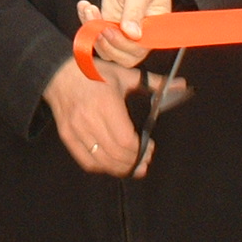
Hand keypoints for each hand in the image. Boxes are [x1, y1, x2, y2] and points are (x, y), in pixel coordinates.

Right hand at [43, 57, 152, 177]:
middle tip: (145, 161)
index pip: (126, 140)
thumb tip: (182, 85)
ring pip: (102, 161)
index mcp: (106, 103)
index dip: (141, 150)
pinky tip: (112, 164)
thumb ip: (154, 83)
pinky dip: (102, 167)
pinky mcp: (67, 136)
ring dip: (120, 168)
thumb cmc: (96, 73)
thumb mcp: (124, 75)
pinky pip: (86, 161)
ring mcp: (76, 129)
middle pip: (116, 153)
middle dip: (134, 162)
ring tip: (133, 167)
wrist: (59, 73)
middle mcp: (90, 118)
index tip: (151, 147)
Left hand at [76, 0, 172, 67]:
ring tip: (89, 9)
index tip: (108, 28)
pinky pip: (96, 35)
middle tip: (95, 20)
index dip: (121, 43)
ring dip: (93, 32)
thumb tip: (132, 34)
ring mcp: (124, 34)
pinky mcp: (110, 28)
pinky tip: (85, 6)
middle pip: (121, 56)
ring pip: (106, 49)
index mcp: (154, 30)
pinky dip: (86, 24)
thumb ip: (135, 11)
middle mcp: (140, 37)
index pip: (139, 49)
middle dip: (105, 41)